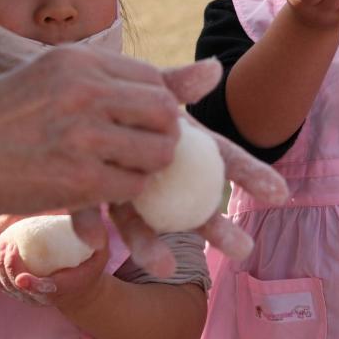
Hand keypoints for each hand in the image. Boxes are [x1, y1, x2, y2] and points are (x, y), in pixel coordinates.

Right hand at [0, 46, 185, 212]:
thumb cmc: (7, 109)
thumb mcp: (59, 72)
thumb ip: (126, 74)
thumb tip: (215, 70)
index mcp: (84, 62)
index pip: (153, 80)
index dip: (157, 103)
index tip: (142, 119)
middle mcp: (88, 94)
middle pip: (164, 113)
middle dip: (166, 133)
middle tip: (147, 145)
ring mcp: (84, 138)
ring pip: (157, 153)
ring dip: (150, 165)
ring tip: (127, 166)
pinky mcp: (79, 180)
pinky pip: (133, 187)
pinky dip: (128, 191)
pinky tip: (107, 186)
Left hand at [0, 227, 109, 308]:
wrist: (81, 290)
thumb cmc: (91, 264)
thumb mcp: (100, 250)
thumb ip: (95, 234)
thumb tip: (88, 212)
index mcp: (64, 288)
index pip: (46, 290)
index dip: (33, 286)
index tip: (22, 278)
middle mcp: (43, 298)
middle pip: (19, 288)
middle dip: (10, 268)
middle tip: (8, 247)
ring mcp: (28, 297)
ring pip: (6, 286)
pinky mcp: (18, 293)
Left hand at [68, 106, 289, 275]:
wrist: (58, 99)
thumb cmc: (116, 93)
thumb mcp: (147, 89)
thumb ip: (177, 84)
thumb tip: (214, 70)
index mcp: (183, 149)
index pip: (225, 161)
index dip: (252, 176)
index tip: (279, 193)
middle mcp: (160, 177)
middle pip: (194, 205)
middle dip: (219, 228)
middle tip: (245, 250)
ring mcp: (124, 190)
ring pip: (143, 223)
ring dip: (152, 246)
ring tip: (165, 268)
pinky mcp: (84, 197)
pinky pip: (88, 215)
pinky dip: (89, 226)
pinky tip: (92, 241)